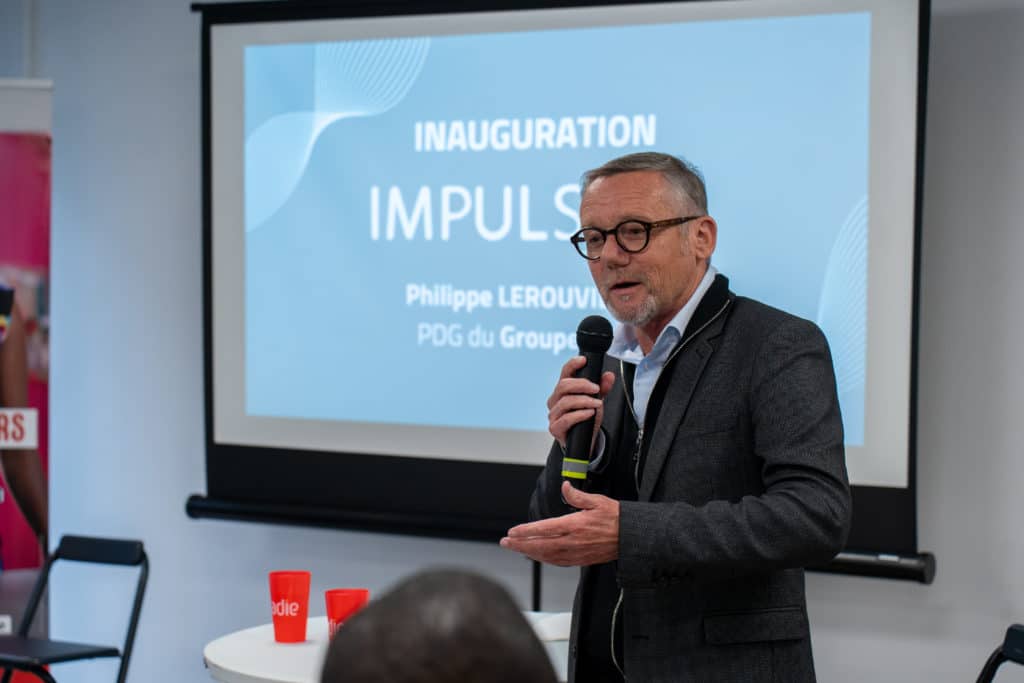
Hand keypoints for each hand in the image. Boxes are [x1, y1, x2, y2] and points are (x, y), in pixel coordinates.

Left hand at [500, 482, 618, 565]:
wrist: (632, 537)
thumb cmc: (617, 518)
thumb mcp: (597, 500)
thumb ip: (577, 495)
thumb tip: (565, 486)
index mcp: (576, 525)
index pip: (545, 529)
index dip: (526, 531)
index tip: (513, 531)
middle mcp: (574, 541)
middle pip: (541, 545)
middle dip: (520, 544)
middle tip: (505, 542)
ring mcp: (577, 553)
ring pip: (547, 556)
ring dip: (529, 552)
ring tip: (515, 548)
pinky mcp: (581, 560)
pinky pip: (558, 562)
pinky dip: (544, 559)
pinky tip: (537, 556)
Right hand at [547, 356, 615, 450]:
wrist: (584, 441)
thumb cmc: (586, 419)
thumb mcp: (596, 401)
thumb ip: (602, 388)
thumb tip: (609, 375)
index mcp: (563, 390)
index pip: (564, 372)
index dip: (572, 364)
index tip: (583, 360)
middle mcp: (555, 400)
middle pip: (563, 385)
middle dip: (582, 385)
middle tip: (596, 389)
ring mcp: (553, 414)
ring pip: (565, 402)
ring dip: (584, 401)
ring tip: (597, 404)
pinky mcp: (555, 428)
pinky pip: (566, 419)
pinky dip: (580, 414)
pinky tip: (589, 413)